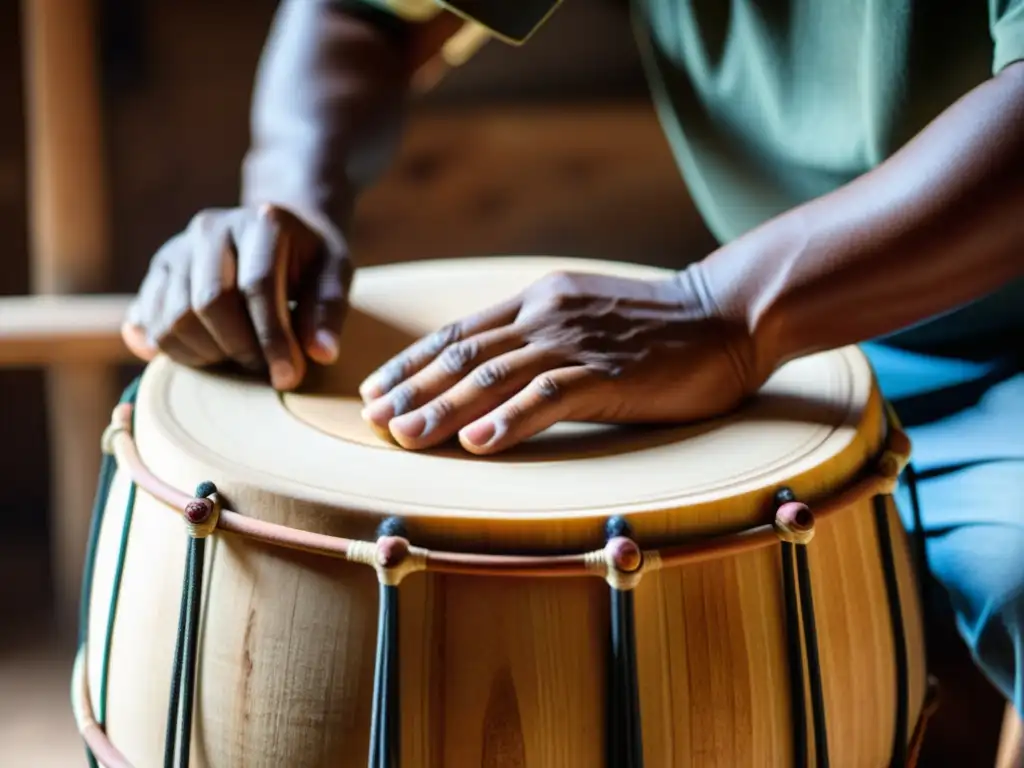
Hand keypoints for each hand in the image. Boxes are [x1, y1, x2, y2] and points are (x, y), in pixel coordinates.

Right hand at [122, 204, 350, 389]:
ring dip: (207, 353)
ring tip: (239, 358)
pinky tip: (206, 357)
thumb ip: (328, 311)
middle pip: (209, 303)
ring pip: (175, 317)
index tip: (288, 377)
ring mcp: (178, 249)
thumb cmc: (309, 259)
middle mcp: (211, 228)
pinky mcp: (159, 271)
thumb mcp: (334, 274)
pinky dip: (175, 350)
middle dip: (239, 348)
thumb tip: (322, 354)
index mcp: (260, 223)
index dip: (273, 338)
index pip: (258, 286)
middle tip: (264, 368)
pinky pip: (151, 321)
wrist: (274, 231)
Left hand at [358, 269, 759, 453]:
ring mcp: (577, 340)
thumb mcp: (585, 316)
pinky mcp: (610, 371)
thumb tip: (491, 368)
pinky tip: (477, 442)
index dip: (411, 363)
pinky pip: (549, 395)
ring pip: (494, 376)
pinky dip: (510, 419)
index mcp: (536, 300)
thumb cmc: (658, 326)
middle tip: (371, 422)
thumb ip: (538, 335)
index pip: (458, 333)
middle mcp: (546, 314)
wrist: (727, 313)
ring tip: (404, 438)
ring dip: (443, 408)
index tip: (375, 391)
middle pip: (463, 355)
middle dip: (412, 390)